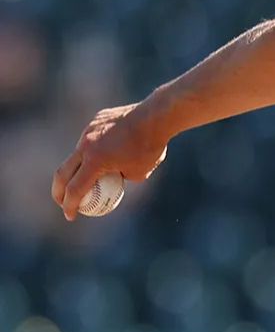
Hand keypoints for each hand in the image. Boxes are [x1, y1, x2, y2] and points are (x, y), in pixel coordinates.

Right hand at [52, 102, 169, 220]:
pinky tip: (108, 151)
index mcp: (95, 161)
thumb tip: (113, 184)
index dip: (70, 206)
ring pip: (76, 153)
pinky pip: (90, 138)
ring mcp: (89, 130)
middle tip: (63, 201)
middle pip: (62, 173)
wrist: (157, 116)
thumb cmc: (151, 147)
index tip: (71, 215)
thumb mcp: (138, 173)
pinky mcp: (96, 120)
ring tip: (89, 177)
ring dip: (77, 168)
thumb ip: (120, 179)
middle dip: (59, 191)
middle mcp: (86, 145)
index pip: (75, 189)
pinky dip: (94, 149)